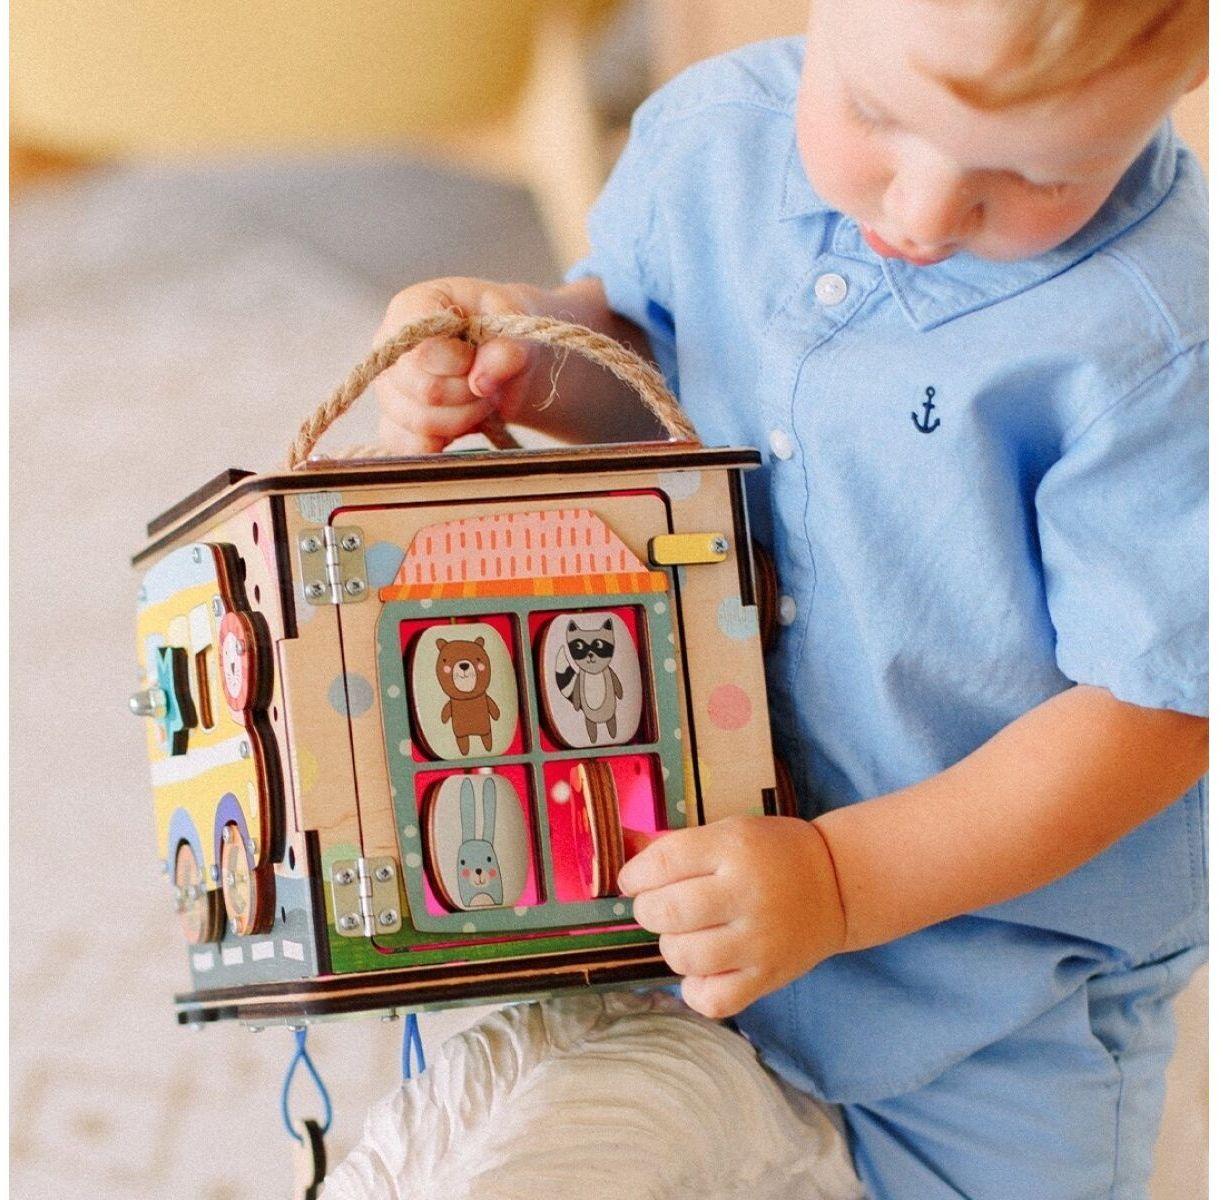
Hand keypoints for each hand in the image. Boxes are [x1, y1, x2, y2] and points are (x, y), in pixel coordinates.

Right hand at [373, 277, 547, 453]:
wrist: (504, 354)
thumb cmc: (505, 329)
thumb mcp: (518, 322)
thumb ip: (507, 345)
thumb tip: (481, 380)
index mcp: (412, 308)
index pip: (419, 348)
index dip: (457, 362)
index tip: (482, 356)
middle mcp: (389, 349)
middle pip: (423, 390)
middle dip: (468, 394)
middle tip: (491, 384)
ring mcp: (388, 389)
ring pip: (418, 422)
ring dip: (464, 419)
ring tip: (482, 400)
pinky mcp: (394, 423)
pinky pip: (406, 446)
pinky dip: (441, 444)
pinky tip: (461, 425)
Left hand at [618, 816, 845, 1019]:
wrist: (836, 884)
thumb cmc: (772, 853)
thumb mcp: (728, 832)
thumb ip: (674, 844)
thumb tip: (620, 845)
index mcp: (734, 848)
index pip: (663, 863)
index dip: (634, 874)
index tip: (633, 880)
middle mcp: (746, 894)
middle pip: (667, 911)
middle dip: (648, 910)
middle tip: (658, 907)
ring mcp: (758, 940)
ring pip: (682, 956)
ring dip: (670, 946)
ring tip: (686, 934)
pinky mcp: (768, 977)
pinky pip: (713, 1000)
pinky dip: (694, 989)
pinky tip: (701, 970)